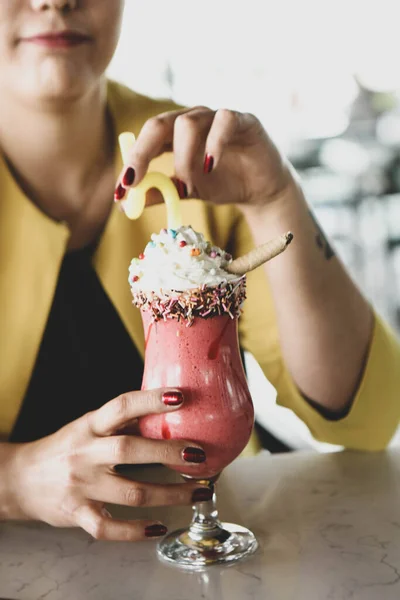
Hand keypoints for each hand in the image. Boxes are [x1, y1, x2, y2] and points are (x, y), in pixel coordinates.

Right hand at [11, 389, 209, 540]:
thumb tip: (166, 407)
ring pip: (131, 492)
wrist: (20, 479)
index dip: (150, 400)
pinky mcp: (77, 514)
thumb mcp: (88, 426)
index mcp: (90, 425)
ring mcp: (81, 486)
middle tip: (200, 455)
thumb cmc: (65, 448)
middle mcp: (85, 453)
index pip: (121, 406)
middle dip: (169, 453)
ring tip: (199, 492)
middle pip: (130, 451)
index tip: (180, 397)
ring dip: (171, 494)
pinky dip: (136, 531)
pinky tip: (159, 526)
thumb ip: (121, 420)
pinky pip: (109, 527)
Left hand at [116, 106, 292, 209]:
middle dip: (142, 153)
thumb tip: (126, 204)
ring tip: (189, 186)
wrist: (262, 189)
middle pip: (159, 123)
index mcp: (175, 134)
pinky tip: (210, 167)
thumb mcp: (187, 192)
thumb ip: (160, 193)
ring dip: (182, 159)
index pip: (146, 139)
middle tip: (135, 181)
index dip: (132, 162)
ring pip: (188, 123)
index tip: (122, 190)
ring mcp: (217, 117)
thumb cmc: (223, 183)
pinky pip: (224, 121)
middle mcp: (192, 120)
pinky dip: (214, 143)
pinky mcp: (244, 120)